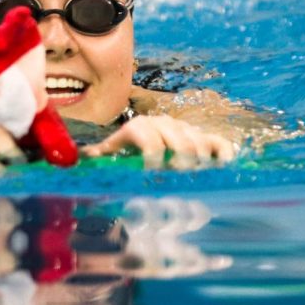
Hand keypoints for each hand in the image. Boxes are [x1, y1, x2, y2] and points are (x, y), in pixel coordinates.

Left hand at [82, 115, 236, 168]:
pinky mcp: (202, 136)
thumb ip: (96, 157)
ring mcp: (184, 128)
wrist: (141, 143)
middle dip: (180, 164)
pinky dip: (223, 155)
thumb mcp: (107, 156)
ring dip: (199, 162)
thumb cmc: (121, 157)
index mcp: (138, 128)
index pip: (147, 136)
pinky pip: (219, 143)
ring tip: (192, 180)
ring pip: (198, 142)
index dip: (151, 155)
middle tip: (178, 181)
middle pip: (179, 142)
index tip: (154, 173)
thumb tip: (81, 158)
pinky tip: (221, 169)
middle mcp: (163, 123)